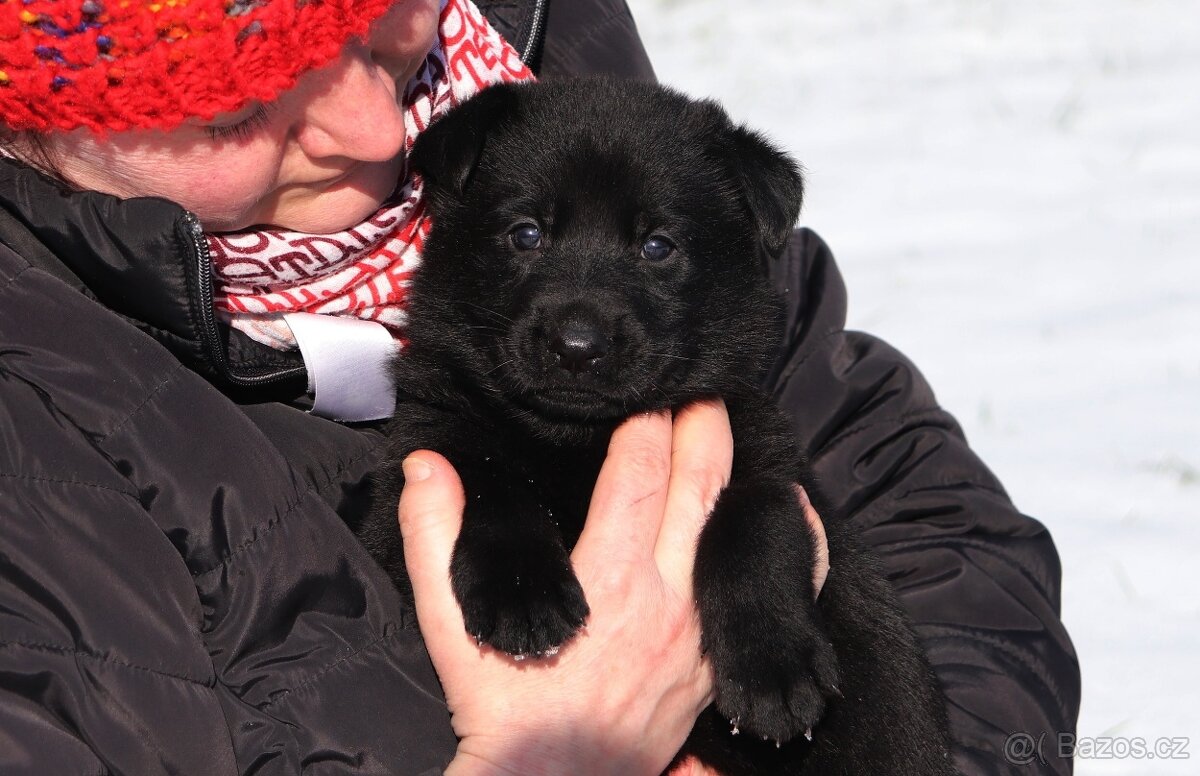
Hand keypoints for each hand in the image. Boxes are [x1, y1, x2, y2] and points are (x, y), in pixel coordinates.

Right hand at [397, 401, 830, 775]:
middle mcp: (663, 602)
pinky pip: (761, 598)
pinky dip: (786, 550)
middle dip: (704, 429)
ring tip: (737, 429)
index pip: (637, 476)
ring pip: (733, 536)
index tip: (642, 391)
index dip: (645, 423)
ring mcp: (697, 636)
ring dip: (737, 475)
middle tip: (703, 388)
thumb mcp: (454, 626)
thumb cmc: (502, 706)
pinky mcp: (713, 665)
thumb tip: (426, 465)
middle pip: (698, 491)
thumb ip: (435, 539)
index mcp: (605, 582)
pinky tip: (790, 514)